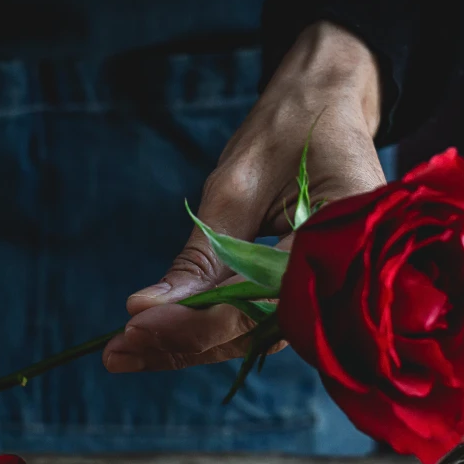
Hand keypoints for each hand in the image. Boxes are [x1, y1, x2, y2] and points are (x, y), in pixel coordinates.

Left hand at [103, 21, 386, 372]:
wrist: (327, 110)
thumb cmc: (286, 133)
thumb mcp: (236, 185)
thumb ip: (200, 256)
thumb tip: (144, 308)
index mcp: (343, 237)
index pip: (261, 303)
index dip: (196, 322)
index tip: (135, 323)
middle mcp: (349, 275)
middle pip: (256, 331)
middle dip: (182, 343)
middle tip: (114, 352)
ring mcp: (333, 289)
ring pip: (255, 335)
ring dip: (190, 345)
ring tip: (124, 352)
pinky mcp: (309, 293)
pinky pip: (259, 321)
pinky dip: (209, 328)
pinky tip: (158, 336)